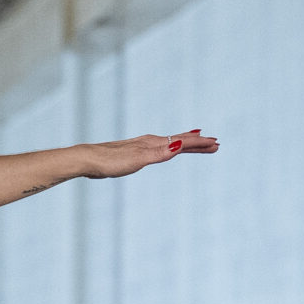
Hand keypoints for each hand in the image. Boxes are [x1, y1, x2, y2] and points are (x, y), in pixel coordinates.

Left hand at [87, 129, 218, 177]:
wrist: (87, 160)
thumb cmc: (110, 162)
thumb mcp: (137, 160)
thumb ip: (159, 153)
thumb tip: (180, 144)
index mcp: (153, 143)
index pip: (182, 142)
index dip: (199, 144)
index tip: (216, 144)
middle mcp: (149, 142)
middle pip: (179, 141)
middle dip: (197, 143)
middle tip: (215, 144)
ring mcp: (142, 146)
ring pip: (170, 143)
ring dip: (186, 144)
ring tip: (198, 143)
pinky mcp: (134, 153)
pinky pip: (160, 148)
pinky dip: (171, 147)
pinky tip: (168, 149)